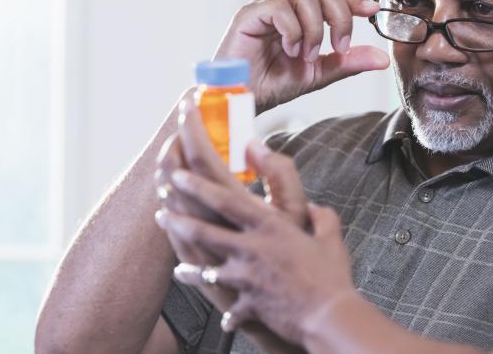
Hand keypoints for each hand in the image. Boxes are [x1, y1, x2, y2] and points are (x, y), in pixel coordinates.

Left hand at [158, 171, 355, 345]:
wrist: (328, 316)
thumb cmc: (332, 276)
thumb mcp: (330, 237)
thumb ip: (322, 216)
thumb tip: (316, 207)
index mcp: (270, 226)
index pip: (225, 200)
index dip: (198, 186)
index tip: (178, 175)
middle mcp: (251, 247)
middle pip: (204, 230)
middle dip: (178, 219)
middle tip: (160, 212)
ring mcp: (245, 277)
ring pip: (204, 266)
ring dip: (186, 262)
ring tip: (176, 263)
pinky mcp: (246, 303)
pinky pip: (226, 305)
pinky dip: (219, 306)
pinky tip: (209, 303)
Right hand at [214, 0, 388, 112]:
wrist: (243, 100)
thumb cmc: (273, 85)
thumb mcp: (318, 74)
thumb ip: (347, 62)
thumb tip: (382, 58)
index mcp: (299, 14)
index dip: (353, 0)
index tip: (372, 11)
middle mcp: (283, 5)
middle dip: (339, 15)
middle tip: (338, 47)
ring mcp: (265, 6)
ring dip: (314, 29)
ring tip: (306, 55)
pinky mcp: (249, 14)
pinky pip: (280, 7)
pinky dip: (293, 31)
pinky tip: (288, 51)